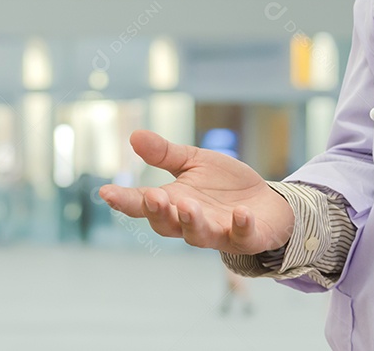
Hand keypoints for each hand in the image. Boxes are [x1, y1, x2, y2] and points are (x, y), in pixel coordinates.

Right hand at [99, 130, 294, 254]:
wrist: (268, 203)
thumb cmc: (226, 186)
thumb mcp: (194, 162)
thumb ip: (165, 154)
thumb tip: (134, 135)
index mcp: (173, 203)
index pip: (142, 205)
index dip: (124, 201)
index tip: (106, 192)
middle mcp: (190, 222)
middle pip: (166, 225)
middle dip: (158, 212)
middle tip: (152, 196)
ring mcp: (218, 233)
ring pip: (198, 236)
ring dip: (192, 222)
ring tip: (189, 205)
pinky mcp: (247, 237)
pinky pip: (242, 236)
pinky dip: (240, 226)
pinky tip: (240, 213)